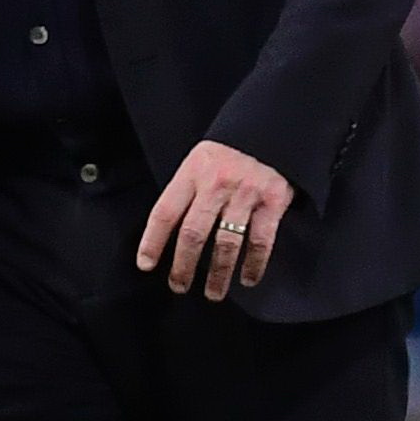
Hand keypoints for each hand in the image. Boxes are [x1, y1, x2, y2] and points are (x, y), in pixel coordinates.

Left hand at [138, 139, 292, 300]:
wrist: (273, 128)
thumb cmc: (229, 151)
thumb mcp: (198, 161)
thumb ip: (186, 191)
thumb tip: (168, 231)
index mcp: (191, 173)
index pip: (165, 213)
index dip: (153, 241)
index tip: (146, 264)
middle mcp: (216, 184)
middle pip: (193, 232)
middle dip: (183, 265)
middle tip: (178, 285)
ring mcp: (246, 193)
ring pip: (227, 242)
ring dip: (218, 272)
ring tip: (213, 292)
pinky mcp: (273, 201)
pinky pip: (261, 240)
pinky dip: (254, 263)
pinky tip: (247, 278)